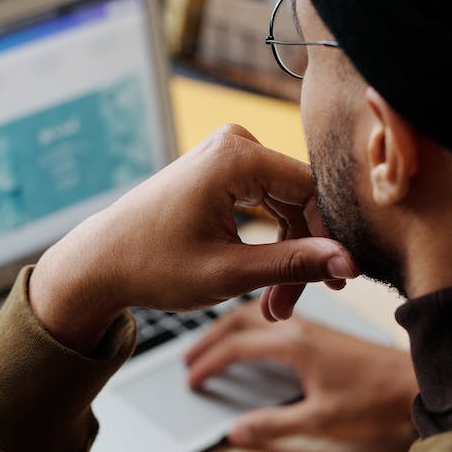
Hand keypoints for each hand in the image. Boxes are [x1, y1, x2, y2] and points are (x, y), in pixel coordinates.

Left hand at [29, 125, 356, 354]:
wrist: (100, 262)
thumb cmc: (152, 266)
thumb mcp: (228, 272)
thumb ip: (293, 265)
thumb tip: (350, 262)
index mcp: (237, 156)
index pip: (312, 193)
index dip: (330, 240)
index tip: (338, 285)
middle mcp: (235, 143)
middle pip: (301, 200)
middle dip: (302, 256)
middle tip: (287, 308)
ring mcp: (227, 153)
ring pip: (287, 205)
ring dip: (286, 255)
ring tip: (273, 305)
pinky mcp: (222, 169)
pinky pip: (267, 202)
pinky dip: (269, 242)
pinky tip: (266, 282)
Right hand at [185, 299, 417, 449]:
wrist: (418, 385)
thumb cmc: (375, 403)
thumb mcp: (320, 421)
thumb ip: (274, 424)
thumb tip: (234, 433)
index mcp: (293, 344)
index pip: (235, 347)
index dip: (208, 363)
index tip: (191, 380)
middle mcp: (300, 327)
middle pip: (239, 320)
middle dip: (210, 338)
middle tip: (187, 358)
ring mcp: (312, 326)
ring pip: (257, 313)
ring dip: (229, 326)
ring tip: (211, 344)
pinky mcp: (323, 331)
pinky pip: (275, 317)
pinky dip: (252, 324)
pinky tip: (253, 338)